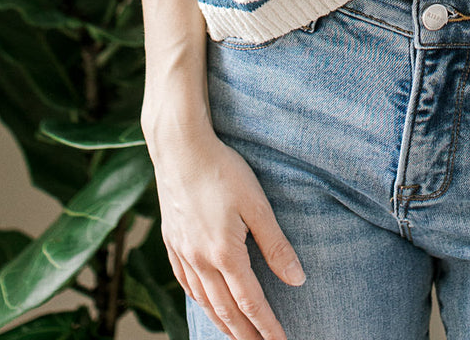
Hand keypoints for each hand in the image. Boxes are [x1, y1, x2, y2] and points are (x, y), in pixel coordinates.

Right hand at [149, 124, 305, 339]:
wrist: (179, 148)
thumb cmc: (222, 170)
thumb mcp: (257, 204)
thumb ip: (276, 245)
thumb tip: (297, 279)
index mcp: (224, 254)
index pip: (251, 303)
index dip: (267, 326)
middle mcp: (200, 260)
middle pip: (225, 310)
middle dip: (245, 334)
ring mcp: (183, 253)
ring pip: (203, 301)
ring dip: (222, 323)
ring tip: (237, 336)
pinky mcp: (172, 242)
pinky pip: (185, 283)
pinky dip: (198, 301)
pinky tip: (204, 303)